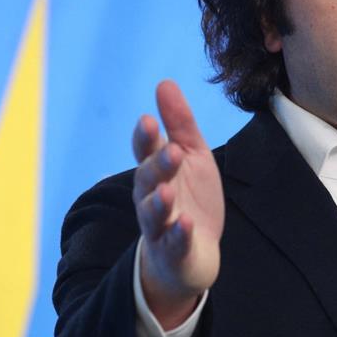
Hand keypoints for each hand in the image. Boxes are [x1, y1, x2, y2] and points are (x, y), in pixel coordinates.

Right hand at [132, 80, 224, 329]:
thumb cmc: (190, 198)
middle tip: (171, 151)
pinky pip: (174, 244)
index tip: (147, 121)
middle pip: (148, 180)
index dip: (145, 138)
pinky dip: (178, 235)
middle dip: (157, 166)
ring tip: (167, 192)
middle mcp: (151, 197)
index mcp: (156, 171)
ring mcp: (160, 226)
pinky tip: (186, 226)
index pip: (145, 152)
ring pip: (153, 214)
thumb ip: (179, 123)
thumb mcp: (191, 156)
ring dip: (159, 203)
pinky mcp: (174, 252)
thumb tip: (164, 82)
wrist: (192, 254)